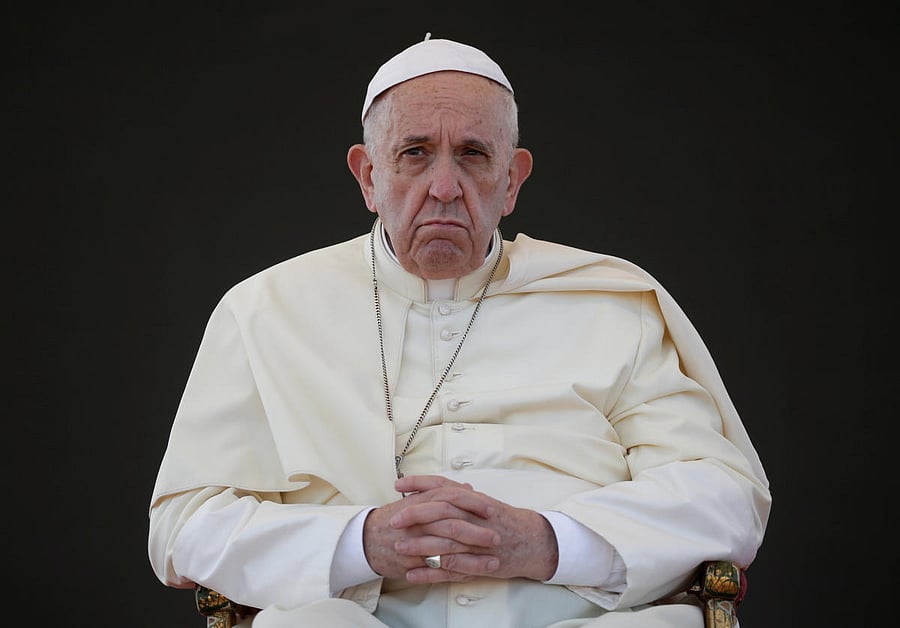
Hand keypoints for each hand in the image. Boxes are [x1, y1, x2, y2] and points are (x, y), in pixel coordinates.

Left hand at [362, 475, 558, 583]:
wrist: (532, 541)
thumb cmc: (503, 520)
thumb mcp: (480, 502)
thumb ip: (458, 495)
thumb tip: (433, 488)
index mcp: (473, 500)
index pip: (444, 486)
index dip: (420, 483)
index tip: (398, 484)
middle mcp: (475, 518)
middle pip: (442, 512)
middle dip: (415, 514)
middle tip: (394, 520)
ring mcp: (477, 542)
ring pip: (445, 542)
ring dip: (419, 545)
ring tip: (398, 547)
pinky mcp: (478, 564)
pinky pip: (452, 570)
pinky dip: (431, 573)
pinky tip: (413, 575)